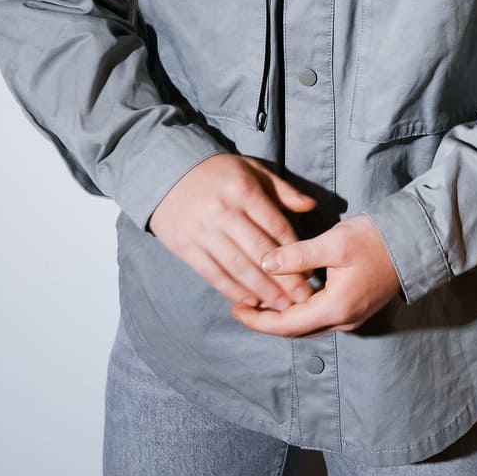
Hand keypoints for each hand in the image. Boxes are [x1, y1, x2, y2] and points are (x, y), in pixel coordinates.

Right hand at [147, 155, 317, 312]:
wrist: (165, 173)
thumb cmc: (217, 173)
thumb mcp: (251, 169)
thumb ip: (282, 189)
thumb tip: (311, 206)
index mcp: (244, 191)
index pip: (277, 227)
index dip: (296, 252)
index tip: (310, 271)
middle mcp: (224, 212)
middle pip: (260, 253)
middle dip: (285, 279)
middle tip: (303, 298)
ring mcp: (203, 232)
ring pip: (238, 268)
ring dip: (262, 291)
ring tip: (281, 306)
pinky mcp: (186, 247)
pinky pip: (213, 275)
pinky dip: (233, 291)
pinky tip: (250, 302)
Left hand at [230, 215, 400, 336]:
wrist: (413, 241)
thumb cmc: (375, 239)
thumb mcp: (334, 243)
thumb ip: (298, 256)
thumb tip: (265, 263)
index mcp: (336, 308)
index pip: (287, 325)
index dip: (259, 320)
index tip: (236, 309)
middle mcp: (343, 320)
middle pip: (295, 331)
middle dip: (266, 321)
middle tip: (240, 305)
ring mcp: (351, 317)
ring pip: (306, 326)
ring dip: (281, 317)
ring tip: (257, 301)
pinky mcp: (354, 308)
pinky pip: (318, 318)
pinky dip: (297, 312)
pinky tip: (286, 296)